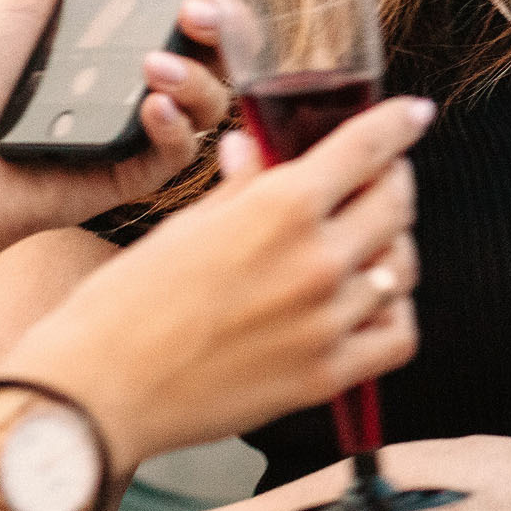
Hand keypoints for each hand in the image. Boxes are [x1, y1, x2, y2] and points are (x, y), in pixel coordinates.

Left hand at [0, 0, 231, 276]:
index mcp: (138, 33)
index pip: (206, 2)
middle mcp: (156, 76)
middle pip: (227, 51)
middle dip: (228, 24)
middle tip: (195, 10)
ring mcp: (152, 126)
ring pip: (215, 101)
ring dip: (195, 78)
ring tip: (150, 66)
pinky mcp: (140, 172)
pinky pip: (183, 151)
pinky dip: (174, 128)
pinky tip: (149, 108)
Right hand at [0, 95, 429, 470]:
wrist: (97, 394)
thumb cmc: (125, 305)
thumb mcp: (186, 224)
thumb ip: (241, 185)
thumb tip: (259, 148)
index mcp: (281, 207)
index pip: (368, 146)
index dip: (399, 123)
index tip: (414, 116)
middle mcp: (316, 260)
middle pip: (396, 203)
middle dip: (392, 181)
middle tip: (377, 181)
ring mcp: (327, 322)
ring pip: (402, 268)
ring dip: (391, 247)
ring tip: (365, 245)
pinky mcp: (326, 376)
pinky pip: (397, 336)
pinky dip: (392, 315)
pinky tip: (367, 305)